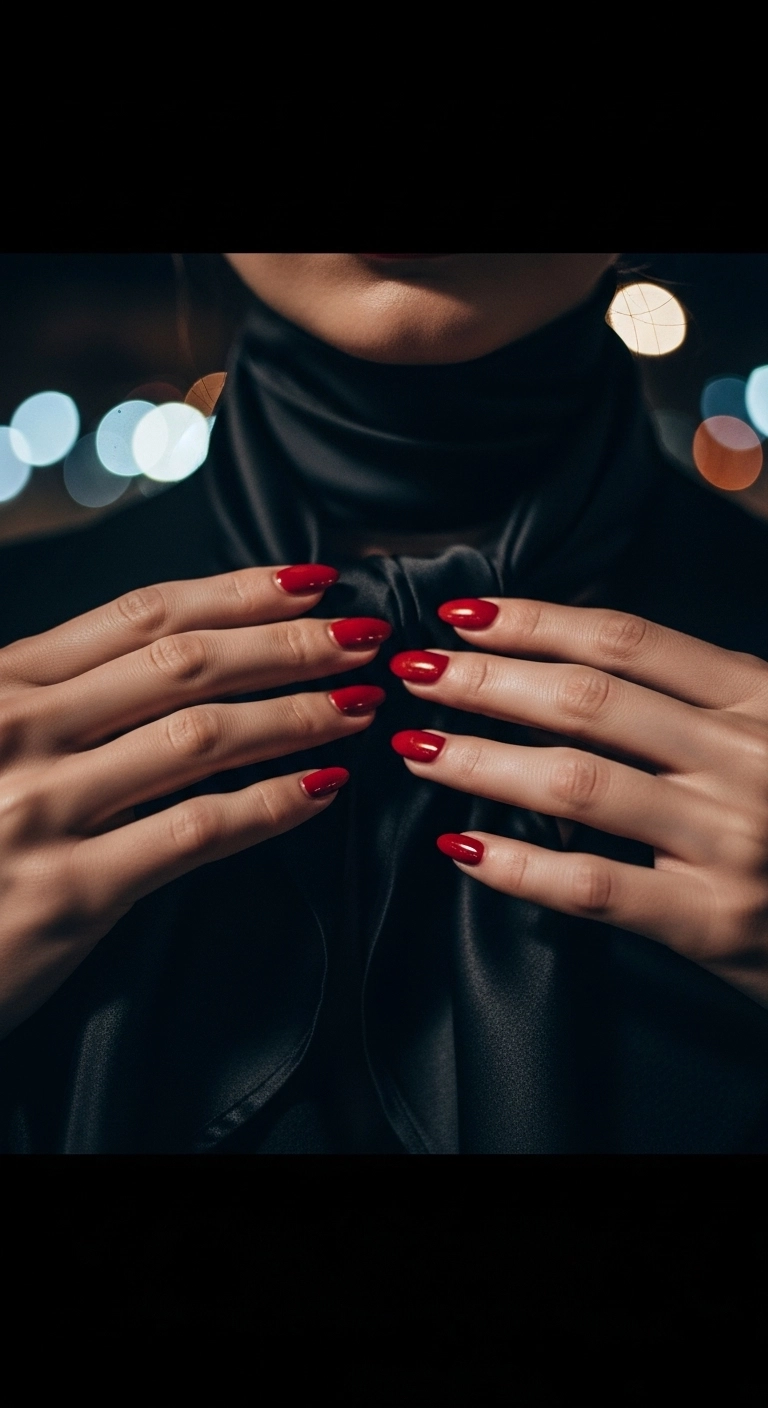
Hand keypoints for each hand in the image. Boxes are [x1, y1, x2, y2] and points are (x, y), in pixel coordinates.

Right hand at [0, 564, 389, 1037]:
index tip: (310, 581)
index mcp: (1, 684)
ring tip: (359, 703)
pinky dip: (269, 806)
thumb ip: (52, 703)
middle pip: (183, 663)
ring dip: (297, 713)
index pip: (139, 615)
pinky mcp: (66, 893)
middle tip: (364, 635)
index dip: (237, 593)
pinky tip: (320, 788)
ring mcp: (40, 810)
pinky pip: (193, 833)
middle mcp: (19, 730)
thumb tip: (165, 667)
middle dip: (289, 643)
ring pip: (200, 736)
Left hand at [389, 597, 767, 1008]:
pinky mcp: (714, 920)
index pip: (626, 641)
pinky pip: (593, 886)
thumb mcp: (764, 734)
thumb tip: (555, 669)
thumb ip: (689, 702)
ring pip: (578, 784)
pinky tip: (463, 848)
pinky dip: (518, 867)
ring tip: (419, 749)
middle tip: (416, 675)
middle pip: (589, 701)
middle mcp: (745, 758)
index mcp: (758, 698)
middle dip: (486, 682)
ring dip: (481, 761)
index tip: (462, 617)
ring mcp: (731, 841)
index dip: (535, 622)